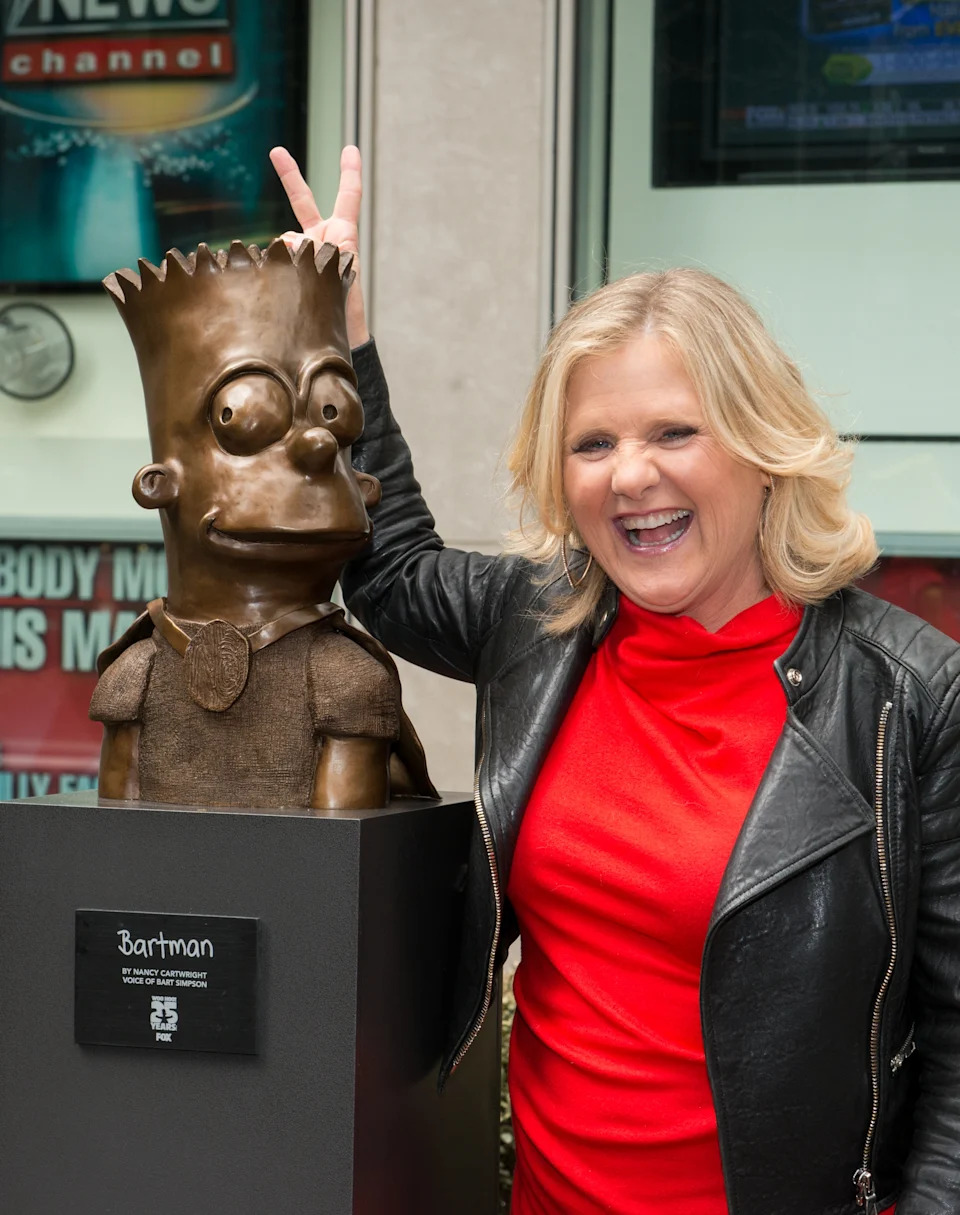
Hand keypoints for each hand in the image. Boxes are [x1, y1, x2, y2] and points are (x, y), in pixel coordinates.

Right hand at [269, 144, 369, 347]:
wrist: (339, 336)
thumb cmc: (346, 308)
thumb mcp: (338, 269)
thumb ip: (314, 248)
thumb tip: (284, 241)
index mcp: (343, 235)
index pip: (349, 196)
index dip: (349, 171)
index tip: (350, 148)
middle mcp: (321, 239)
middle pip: (303, 201)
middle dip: (288, 175)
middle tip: (275, 151)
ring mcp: (303, 253)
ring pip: (284, 238)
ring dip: (288, 253)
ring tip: (300, 275)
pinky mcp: (289, 268)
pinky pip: (276, 257)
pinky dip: (277, 265)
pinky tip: (280, 279)